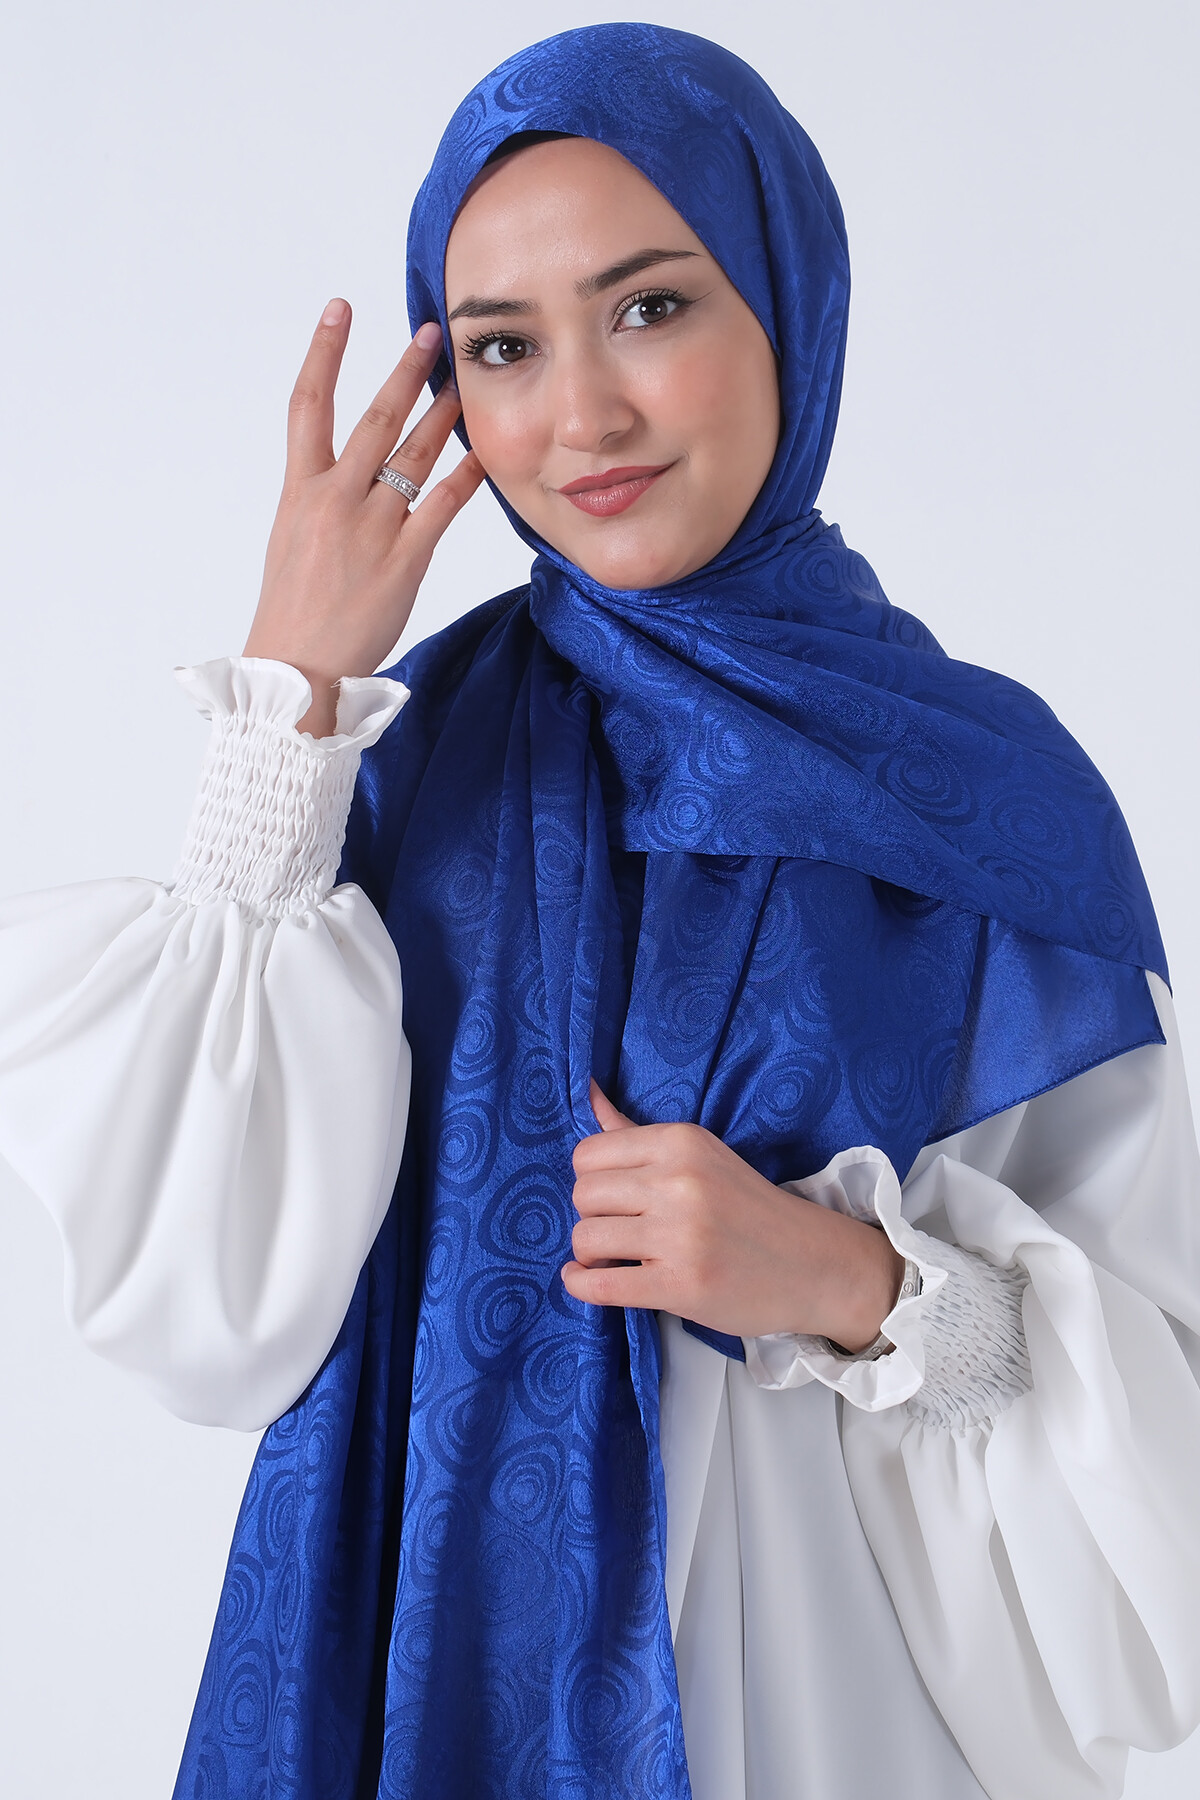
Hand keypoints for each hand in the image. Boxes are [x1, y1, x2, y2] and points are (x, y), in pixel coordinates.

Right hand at [243, 299, 484, 735]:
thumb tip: (345, 473)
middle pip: (373, 419)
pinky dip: (465, 477)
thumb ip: (320, 500)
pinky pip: (441, 507)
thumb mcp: (290, 542)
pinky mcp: (403, 562)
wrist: (297, 672)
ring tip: (463, 382)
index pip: (306, 405)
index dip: (323, 352)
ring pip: (411, 455)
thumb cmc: (294, 612)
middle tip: (431, 333)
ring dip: (441, 414)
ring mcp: (370, 530)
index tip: (340, 309)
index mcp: (299, 492)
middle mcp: (334, 501)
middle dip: (405, 372)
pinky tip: (484, 453)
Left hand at [562, 1081, 904, 1349]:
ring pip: (586, 1238)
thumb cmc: (747, 1207)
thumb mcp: (698, 1154)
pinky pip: (600, 1286)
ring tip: (614, 1259)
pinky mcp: (681, 1284)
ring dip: (590, 1255)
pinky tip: (589, 1282)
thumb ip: (634, 1131)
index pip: (588, 1154)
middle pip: (583, 1195)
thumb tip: (586, 1088)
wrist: (812, 1263)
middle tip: (619, 1231)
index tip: (615, 1198)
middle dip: (591, 1216)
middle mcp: (679, 1182)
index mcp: (681, 1142)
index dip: (592, 1180)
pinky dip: (582, 1286)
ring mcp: (680, 1235)